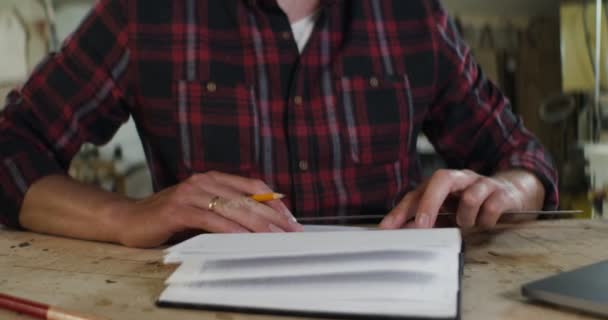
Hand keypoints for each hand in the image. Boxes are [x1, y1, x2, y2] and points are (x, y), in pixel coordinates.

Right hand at [113, 171, 302, 247]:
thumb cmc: (169, 217)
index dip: (274, 202)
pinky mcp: (177, 209)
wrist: (128, 219)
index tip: (290, 218)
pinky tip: (242, 239)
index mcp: (213, 179)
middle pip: (247, 198)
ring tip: (274, 237)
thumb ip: (226, 212)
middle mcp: (203, 181)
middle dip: (272, 216)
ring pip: (232, 208)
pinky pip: (209, 219)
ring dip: (256, 224)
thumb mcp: (202, 210)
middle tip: (290, 231)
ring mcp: (190, 194)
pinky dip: (228, 230)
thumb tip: (260, 224)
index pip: (252, 186)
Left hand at [379, 169, 544, 229]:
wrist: (513, 193)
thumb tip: (402, 234)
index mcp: (440, 184)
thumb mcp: (447, 214)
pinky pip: (492, 206)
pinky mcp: (502, 193)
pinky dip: (486, 221)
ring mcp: (481, 183)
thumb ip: (426, 222)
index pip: (416, 194)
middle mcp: (459, 179)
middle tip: (422, 225)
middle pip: (440, 180)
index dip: (400, 211)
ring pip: (469, 196)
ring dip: (466, 217)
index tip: (387, 228)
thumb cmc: (473, 204)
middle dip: (429, 204)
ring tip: (468, 225)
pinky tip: (486, 224)